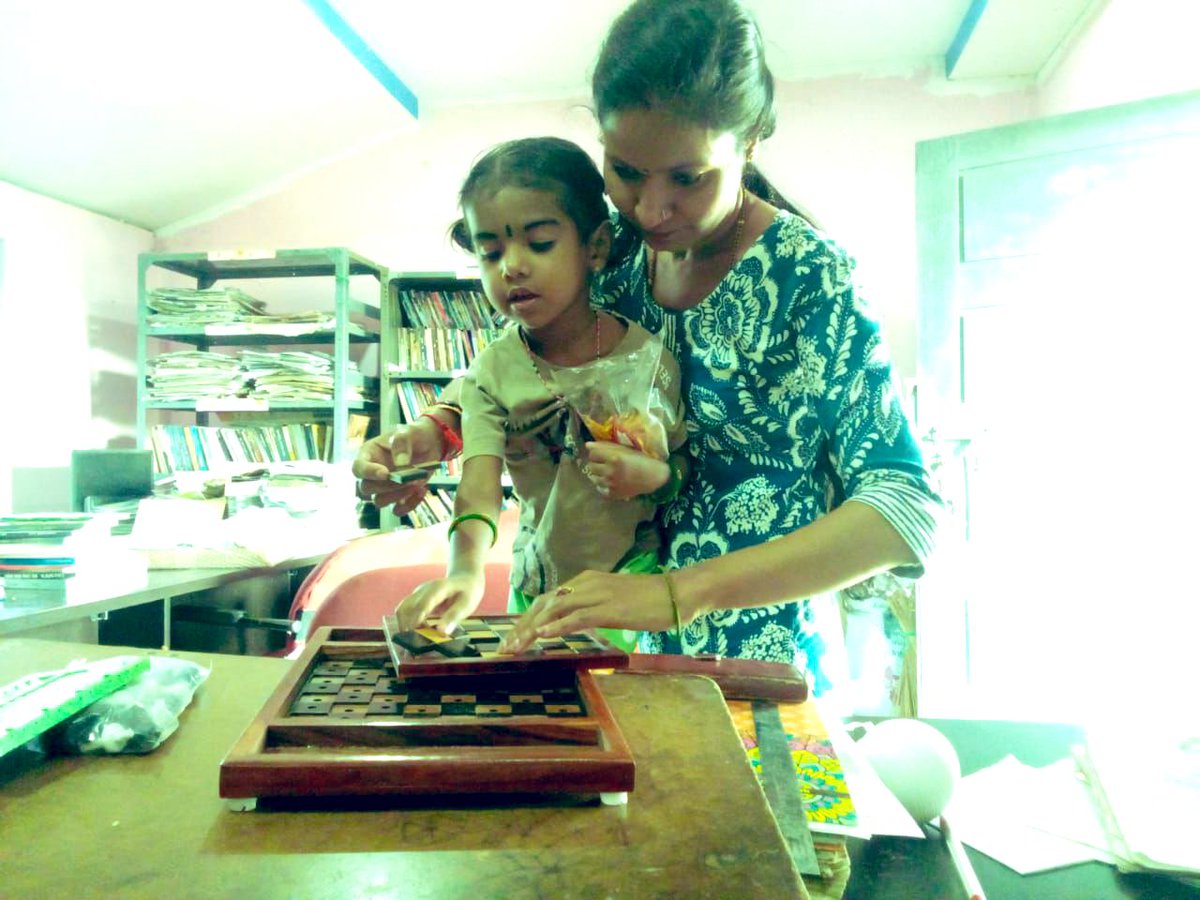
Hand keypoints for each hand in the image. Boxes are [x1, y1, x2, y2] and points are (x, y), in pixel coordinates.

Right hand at [351, 420, 442, 513]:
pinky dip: (409, 505)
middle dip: (387, 486)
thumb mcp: (407, 432)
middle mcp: (373, 473)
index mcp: (369, 454)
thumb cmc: (413, 435)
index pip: (358, 468)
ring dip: (397, 496)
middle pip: (367, 488)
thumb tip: (401, 464)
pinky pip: (398, 509)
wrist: (430, 443)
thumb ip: (401, 443)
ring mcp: (385, 487)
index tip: (385, 473)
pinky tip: (421, 491)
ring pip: (380, 501)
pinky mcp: (399, 496)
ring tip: (416, 484)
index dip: (368, 473)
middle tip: (407, 478)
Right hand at [394, 572, 485, 633]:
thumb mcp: (466, 605)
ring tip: (415, 640)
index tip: (415, 637)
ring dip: (405, 626)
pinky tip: (420, 633)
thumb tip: (441, 632)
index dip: (417, 621)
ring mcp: (418, 594)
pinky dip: (408, 624)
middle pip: (406, 608)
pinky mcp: (416, 600)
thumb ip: (453, 617)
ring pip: (402, 610)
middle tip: (413, 644)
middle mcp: (423, 590)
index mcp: (438, 588)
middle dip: (406, 627)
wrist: (465, 579)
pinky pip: (406, 612)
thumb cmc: (468, 592)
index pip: (422, 605)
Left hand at [498, 569, 674, 652]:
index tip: (513, 638)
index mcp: (585, 582)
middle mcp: (586, 584)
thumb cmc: (650, 599)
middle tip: (506, 647)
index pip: (548, 600)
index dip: (527, 619)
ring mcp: (598, 594)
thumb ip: (593, 608)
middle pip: (544, 603)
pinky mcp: (610, 608)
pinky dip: (559, 625)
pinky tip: (544, 635)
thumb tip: (575, 622)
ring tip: (517, 646)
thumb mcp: (613, 602)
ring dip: (533, 629)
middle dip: (522, 626)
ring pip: (556, 610)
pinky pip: (578, 617)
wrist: (677, 592)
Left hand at [582, 442, 669, 500]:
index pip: (592, 454)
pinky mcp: (613, 494)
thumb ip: (605, 446)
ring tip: (609, 473)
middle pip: (591, 466)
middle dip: (596, 463)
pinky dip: (603, 486)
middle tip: (606, 463)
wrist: (655, 477)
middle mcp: (610, 471)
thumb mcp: (625, 449)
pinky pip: (600, 489)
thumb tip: (587, 445)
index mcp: (613, 458)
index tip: (602, 454)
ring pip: (593, 478)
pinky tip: (611, 482)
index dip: (596, 453)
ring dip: (599, 474)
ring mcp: (611, 484)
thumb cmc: (642, 459)